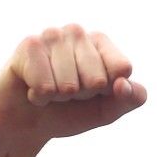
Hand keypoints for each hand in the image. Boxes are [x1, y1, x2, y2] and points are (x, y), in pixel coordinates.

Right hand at [0, 26, 147, 142]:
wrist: (27, 124)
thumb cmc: (69, 111)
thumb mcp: (107, 110)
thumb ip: (130, 99)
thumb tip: (124, 84)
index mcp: (100, 43)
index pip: (121, 69)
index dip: (108, 91)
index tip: (93, 91)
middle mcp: (77, 32)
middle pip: (96, 79)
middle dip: (82, 97)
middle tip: (66, 93)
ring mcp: (52, 35)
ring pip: (70, 84)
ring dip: (59, 97)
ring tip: (49, 91)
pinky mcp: (29, 46)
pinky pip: (46, 85)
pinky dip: (40, 97)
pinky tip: (32, 89)